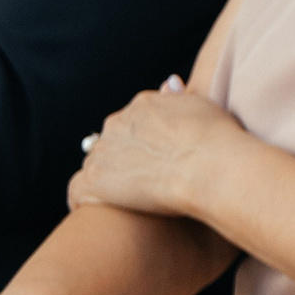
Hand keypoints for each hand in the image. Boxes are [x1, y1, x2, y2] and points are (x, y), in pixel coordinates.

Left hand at [67, 77, 241, 219]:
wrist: (210, 168)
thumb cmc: (217, 139)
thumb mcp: (203, 106)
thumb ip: (180, 97)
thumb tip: (169, 82)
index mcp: (143, 104)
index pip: (133, 120)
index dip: (146, 140)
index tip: (159, 156)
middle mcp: (117, 123)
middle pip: (111, 141)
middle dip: (123, 157)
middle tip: (147, 179)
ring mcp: (103, 152)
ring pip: (95, 164)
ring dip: (107, 179)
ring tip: (129, 200)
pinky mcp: (95, 181)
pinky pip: (77, 191)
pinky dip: (84, 200)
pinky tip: (99, 211)